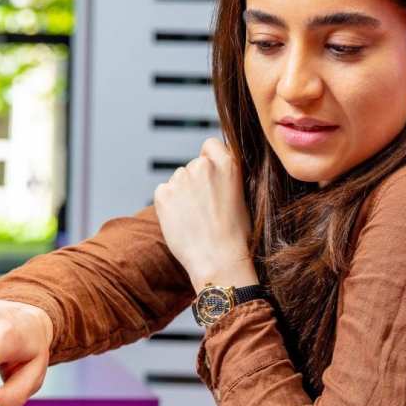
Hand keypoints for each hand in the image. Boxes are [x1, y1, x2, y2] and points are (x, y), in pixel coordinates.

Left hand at [153, 137, 256, 292]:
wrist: (218, 260)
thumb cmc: (235, 236)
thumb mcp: (242, 197)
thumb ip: (225, 177)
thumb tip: (211, 172)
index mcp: (228, 163)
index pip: (210, 145)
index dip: (210, 161)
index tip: (211, 178)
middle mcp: (203, 165)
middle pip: (192, 166)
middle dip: (195, 182)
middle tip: (204, 209)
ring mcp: (181, 178)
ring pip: (178, 181)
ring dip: (182, 194)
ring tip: (195, 219)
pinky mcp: (163, 193)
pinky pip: (163, 193)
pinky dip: (169, 205)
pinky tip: (182, 221)